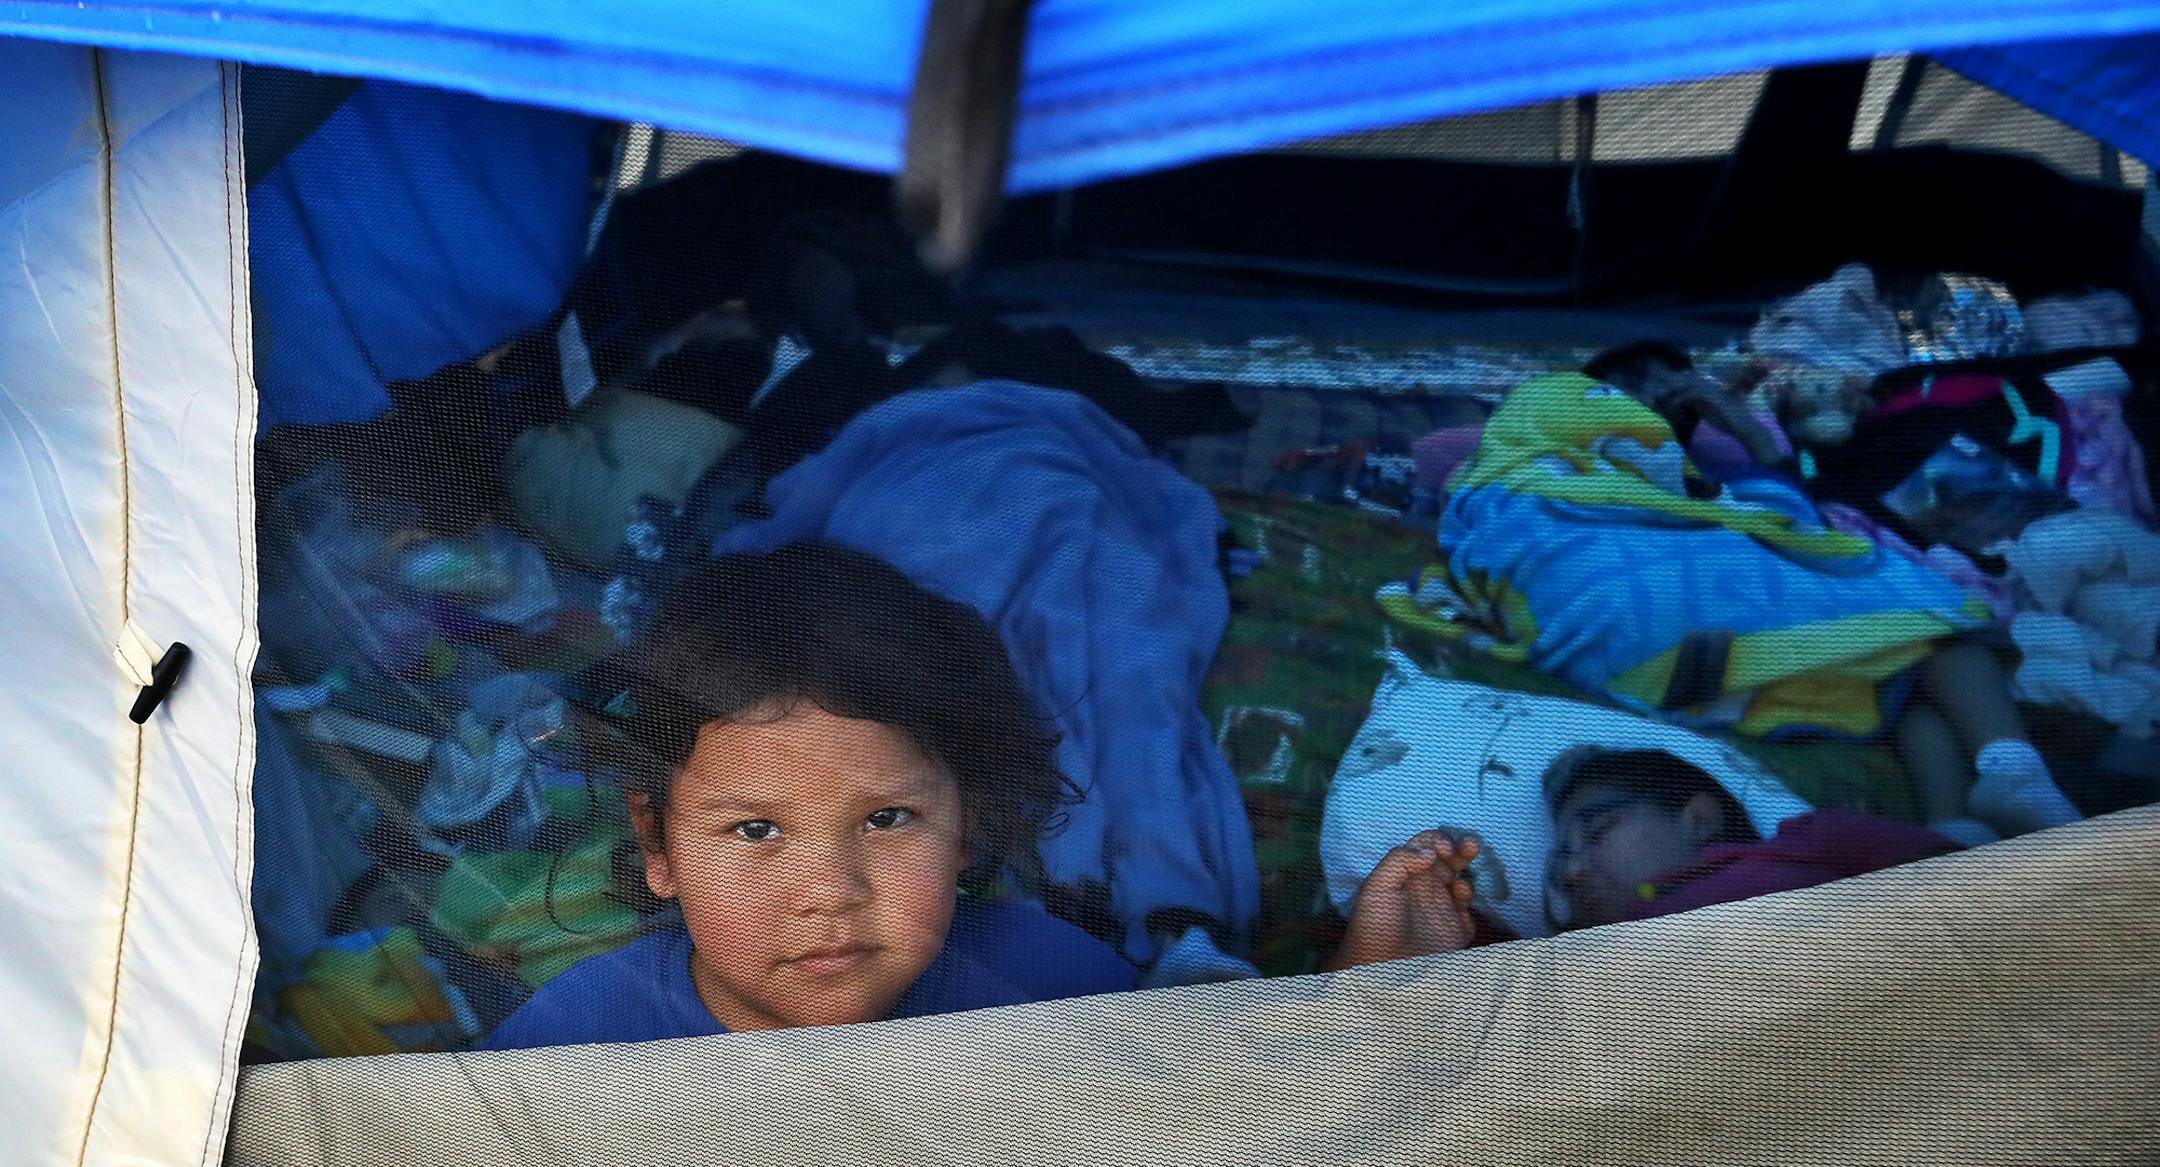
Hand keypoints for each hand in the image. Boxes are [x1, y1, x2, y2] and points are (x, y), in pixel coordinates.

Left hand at [1327, 830, 1478, 971]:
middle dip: (1462, 849)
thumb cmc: (1374, 924)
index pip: (1427, 845)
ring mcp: (1442, 909)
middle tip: (1471, 846)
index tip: (1444, 848)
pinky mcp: (1454, 932)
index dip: (1438, 840)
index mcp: (1406, 874)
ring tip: (1460, 885)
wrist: (1380, 968)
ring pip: (1463, 884)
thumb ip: (1400, 859)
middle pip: (1450, 860)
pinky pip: (1470, 915)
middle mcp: (1425, 888)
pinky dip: (1470, 907)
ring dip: (1467, 877)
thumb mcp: (1376, 885)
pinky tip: (1460, 906)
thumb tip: (1430, 851)